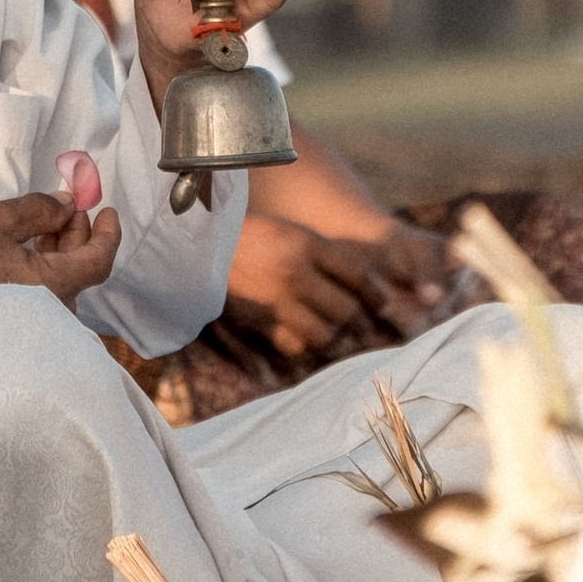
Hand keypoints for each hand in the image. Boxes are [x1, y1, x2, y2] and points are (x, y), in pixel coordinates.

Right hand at [0, 194, 120, 329]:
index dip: (108, 233)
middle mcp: (41, 316)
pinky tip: (29, 247)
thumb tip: (69, 205)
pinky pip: (40, 298)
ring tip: (46, 222)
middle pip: (80, 274)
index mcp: (44, 288)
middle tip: (69, 206)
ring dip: (60, 253)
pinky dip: (42, 271)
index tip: (106, 210)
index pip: (98, 263)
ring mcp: (23, 327)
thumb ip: (40, 210)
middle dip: (79, 237)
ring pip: (60, 286)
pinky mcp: (5, 328)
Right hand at [222, 215, 453, 357]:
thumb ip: (324, 255)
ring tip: (335, 337)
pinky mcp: (258, 325)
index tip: (383, 304)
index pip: (357, 274)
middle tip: (365, 328)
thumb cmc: (251, 237)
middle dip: (361, 323)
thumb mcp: (291, 232)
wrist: (199, 249)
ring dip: (333, 339)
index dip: (376, 294)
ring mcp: (277, 302)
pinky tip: (304, 342)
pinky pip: (293, 347)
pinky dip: (303, 348)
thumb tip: (363, 283)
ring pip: (324, 336)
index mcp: (306, 245)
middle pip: (346, 310)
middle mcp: (296, 274)